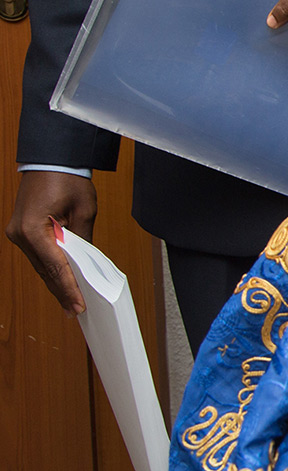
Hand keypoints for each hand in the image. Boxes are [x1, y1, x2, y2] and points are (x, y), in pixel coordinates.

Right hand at [6, 171, 99, 313]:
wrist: (50, 160)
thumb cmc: (67, 180)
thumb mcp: (84, 211)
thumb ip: (83, 240)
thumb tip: (86, 264)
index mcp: (33, 229)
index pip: (55, 267)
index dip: (68, 288)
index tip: (78, 306)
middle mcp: (20, 234)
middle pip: (45, 270)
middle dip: (62, 291)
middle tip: (76, 310)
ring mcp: (17, 234)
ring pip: (40, 266)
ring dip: (55, 282)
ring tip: (70, 302)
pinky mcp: (21, 231)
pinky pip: (38, 256)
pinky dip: (50, 268)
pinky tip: (61, 281)